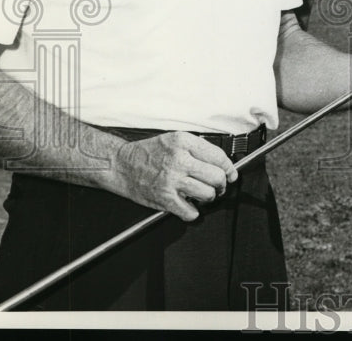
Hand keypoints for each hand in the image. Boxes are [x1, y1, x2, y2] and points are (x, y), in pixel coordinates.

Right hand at [112, 132, 237, 220]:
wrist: (120, 164)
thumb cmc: (148, 152)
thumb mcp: (174, 139)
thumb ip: (197, 148)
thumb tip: (222, 163)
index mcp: (184, 142)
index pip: (218, 156)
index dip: (229, 168)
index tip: (231, 174)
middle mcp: (179, 160)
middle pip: (216, 176)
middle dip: (222, 184)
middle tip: (218, 186)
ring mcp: (171, 180)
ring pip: (207, 194)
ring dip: (209, 198)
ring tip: (203, 195)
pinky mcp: (163, 198)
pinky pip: (190, 211)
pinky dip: (193, 212)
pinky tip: (188, 205)